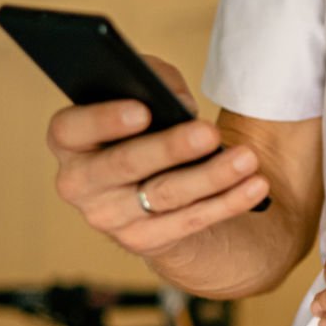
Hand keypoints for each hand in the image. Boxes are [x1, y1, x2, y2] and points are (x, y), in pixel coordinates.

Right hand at [48, 55, 268, 257]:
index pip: (71, 129)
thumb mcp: (144, 99)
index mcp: (71, 141)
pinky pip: (190, 222)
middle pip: (125, 166)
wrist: (152, 190)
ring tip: (246, 159)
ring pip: (165, 195)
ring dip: (212, 176)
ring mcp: (109, 218)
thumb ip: (154, 83)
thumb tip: (178, 102)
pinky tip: (254, 186)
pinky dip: (227, 202)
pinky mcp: (143, 241)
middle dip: (170, 148)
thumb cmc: (145, 131)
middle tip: (209, 133)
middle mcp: (80, 183)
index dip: (103, 120)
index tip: (143, 110)